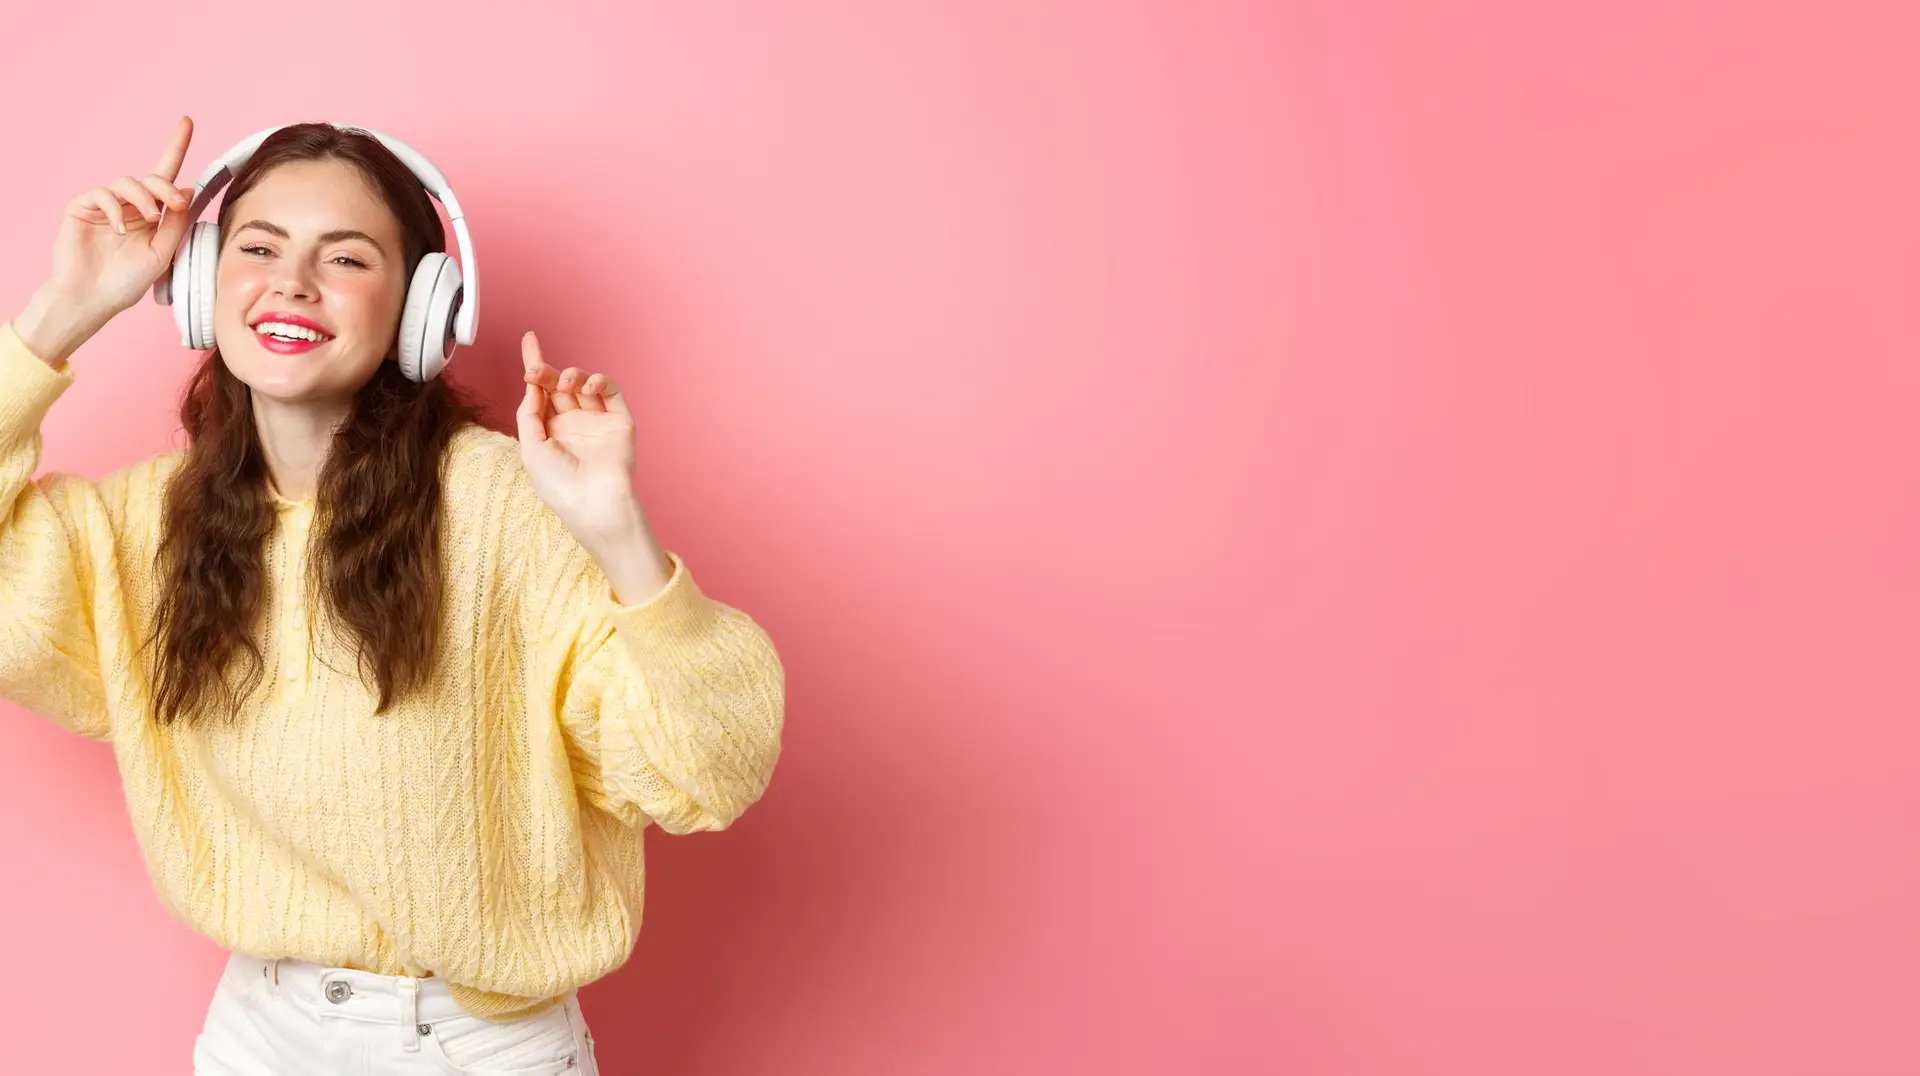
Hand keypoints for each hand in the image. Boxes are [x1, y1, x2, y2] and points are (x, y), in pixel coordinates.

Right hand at [43, 115, 195, 319]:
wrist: (92, 299)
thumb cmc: (126, 282)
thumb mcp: (162, 252)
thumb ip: (175, 222)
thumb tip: (185, 189)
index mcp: (152, 215)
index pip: (166, 176)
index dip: (176, 147)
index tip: (187, 122)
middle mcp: (130, 205)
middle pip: (152, 178)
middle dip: (166, 188)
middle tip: (176, 205)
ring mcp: (105, 205)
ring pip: (128, 182)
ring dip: (144, 197)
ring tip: (149, 218)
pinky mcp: (82, 206)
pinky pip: (102, 194)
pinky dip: (115, 207)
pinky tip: (121, 226)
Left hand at [516, 330, 647, 543]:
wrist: (592, 502)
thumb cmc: (558, 484)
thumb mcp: (530, 447)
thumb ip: (529, 412)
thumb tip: (534, 385)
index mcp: (550, 431)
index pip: (541, 392)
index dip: (534, 365)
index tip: (529, 340)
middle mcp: (574, 424)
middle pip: (559, 385)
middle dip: (547, 371)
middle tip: (536, 369)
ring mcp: (598, 422)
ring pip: (585, 385)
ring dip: (572, 376)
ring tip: (565, 384)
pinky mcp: (620, 422)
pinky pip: (612, 392)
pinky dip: (600, 381)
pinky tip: (588, 386)